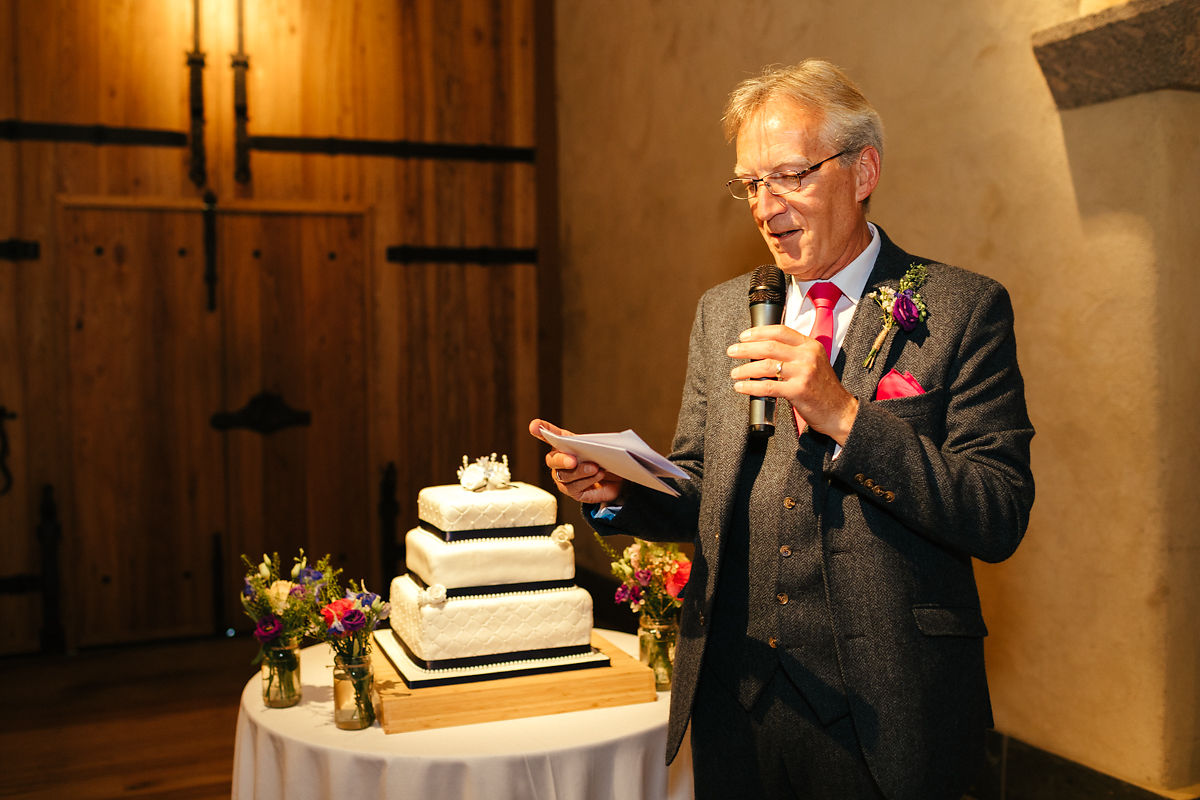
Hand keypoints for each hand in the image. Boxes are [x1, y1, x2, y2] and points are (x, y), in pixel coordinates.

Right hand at [528, 418, 625, 503]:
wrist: (614, 476)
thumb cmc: (601, 458)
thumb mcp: (594, 444)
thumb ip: (583, 439)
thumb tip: (574, 438)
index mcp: (561, 444)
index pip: (546, 435)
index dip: (540, 430)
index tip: (534, 426)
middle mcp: (558, 462)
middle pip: (553, 460)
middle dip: (562, 460)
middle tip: (573, 460)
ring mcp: (563, 478)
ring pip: (565, 476)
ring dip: (581, 471)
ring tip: (595, 468)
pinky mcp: (572, 492)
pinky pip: (575, 487)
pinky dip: (588, 480)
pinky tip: (598, 474)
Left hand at [726, 325, 858, 442]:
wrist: (840, 411)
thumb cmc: (824, 389)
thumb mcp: (814, 362)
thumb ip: (794, 353)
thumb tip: (763, 350)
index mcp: (811, 345)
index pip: (780, 331)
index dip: (759, 332)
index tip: (744, 336)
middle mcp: (808, 356)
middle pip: (770, 346)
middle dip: (746, 348)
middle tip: (732, 351)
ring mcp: (804, 373)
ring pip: (766, 365)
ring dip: (745, 369)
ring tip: (734, 373)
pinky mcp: (799, 391)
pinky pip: (768, 386)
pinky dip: (751, 386)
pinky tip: (741, 387)